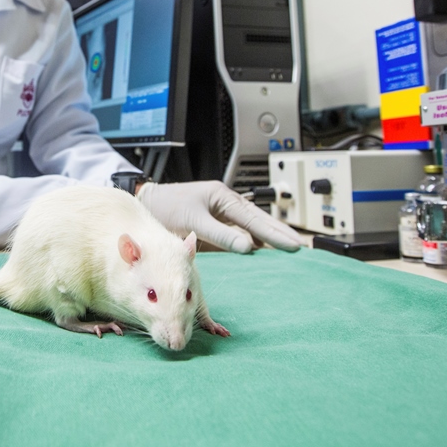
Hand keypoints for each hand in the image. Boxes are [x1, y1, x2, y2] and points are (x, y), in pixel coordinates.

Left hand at [137, 180, 301, 252]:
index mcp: (222, 197)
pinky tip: (263, 249)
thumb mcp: (193, 221)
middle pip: (258, 219)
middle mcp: (225, 204)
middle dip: (280, 232)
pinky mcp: (214, 226)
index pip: (254, 219)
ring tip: (289, 247)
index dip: (275, 233)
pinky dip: (253, 241)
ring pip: (251, 227)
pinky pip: (239, 234)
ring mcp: (221, 214)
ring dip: (269, 237)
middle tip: (300, 246)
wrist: (146, 205)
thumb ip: (220, 234)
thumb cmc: (165, 207)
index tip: (293, 244)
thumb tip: (248, 247)